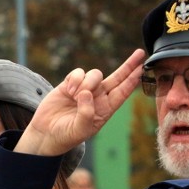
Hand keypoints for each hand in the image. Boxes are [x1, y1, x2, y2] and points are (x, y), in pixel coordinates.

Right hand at [19, 49, 145, 155]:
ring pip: (95, 74)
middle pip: (117, 77)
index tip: (142, 68)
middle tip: (139, 53)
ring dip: (87, 82)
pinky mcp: (70, 84)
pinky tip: (69, 91)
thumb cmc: (66, 135)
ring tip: (75, 96)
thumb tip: (87, 92)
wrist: (46, 133)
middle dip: (128, 65)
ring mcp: (84, 90)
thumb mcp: (80, 130)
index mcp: (105, 109)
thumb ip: (86, 113)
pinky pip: (78, 73)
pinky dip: (75, 79)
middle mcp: (98, 98)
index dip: (133, 79)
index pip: (123, 92)